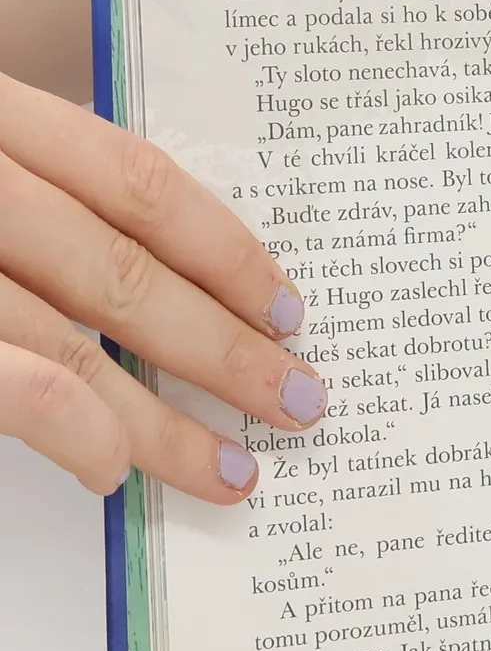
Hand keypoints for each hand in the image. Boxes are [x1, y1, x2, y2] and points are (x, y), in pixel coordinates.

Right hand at [0, 71, 323, 499]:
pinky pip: (15, 383)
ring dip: (166, 421)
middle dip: (226, 349)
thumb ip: (41, 193)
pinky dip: (74, 430)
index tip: (289, 308)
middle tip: (302, 401)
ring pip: (74, 345)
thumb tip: (154, 278)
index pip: (134, 179)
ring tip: (233, 471)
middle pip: (124, 270)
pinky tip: (113, 469)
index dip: (225, 249)